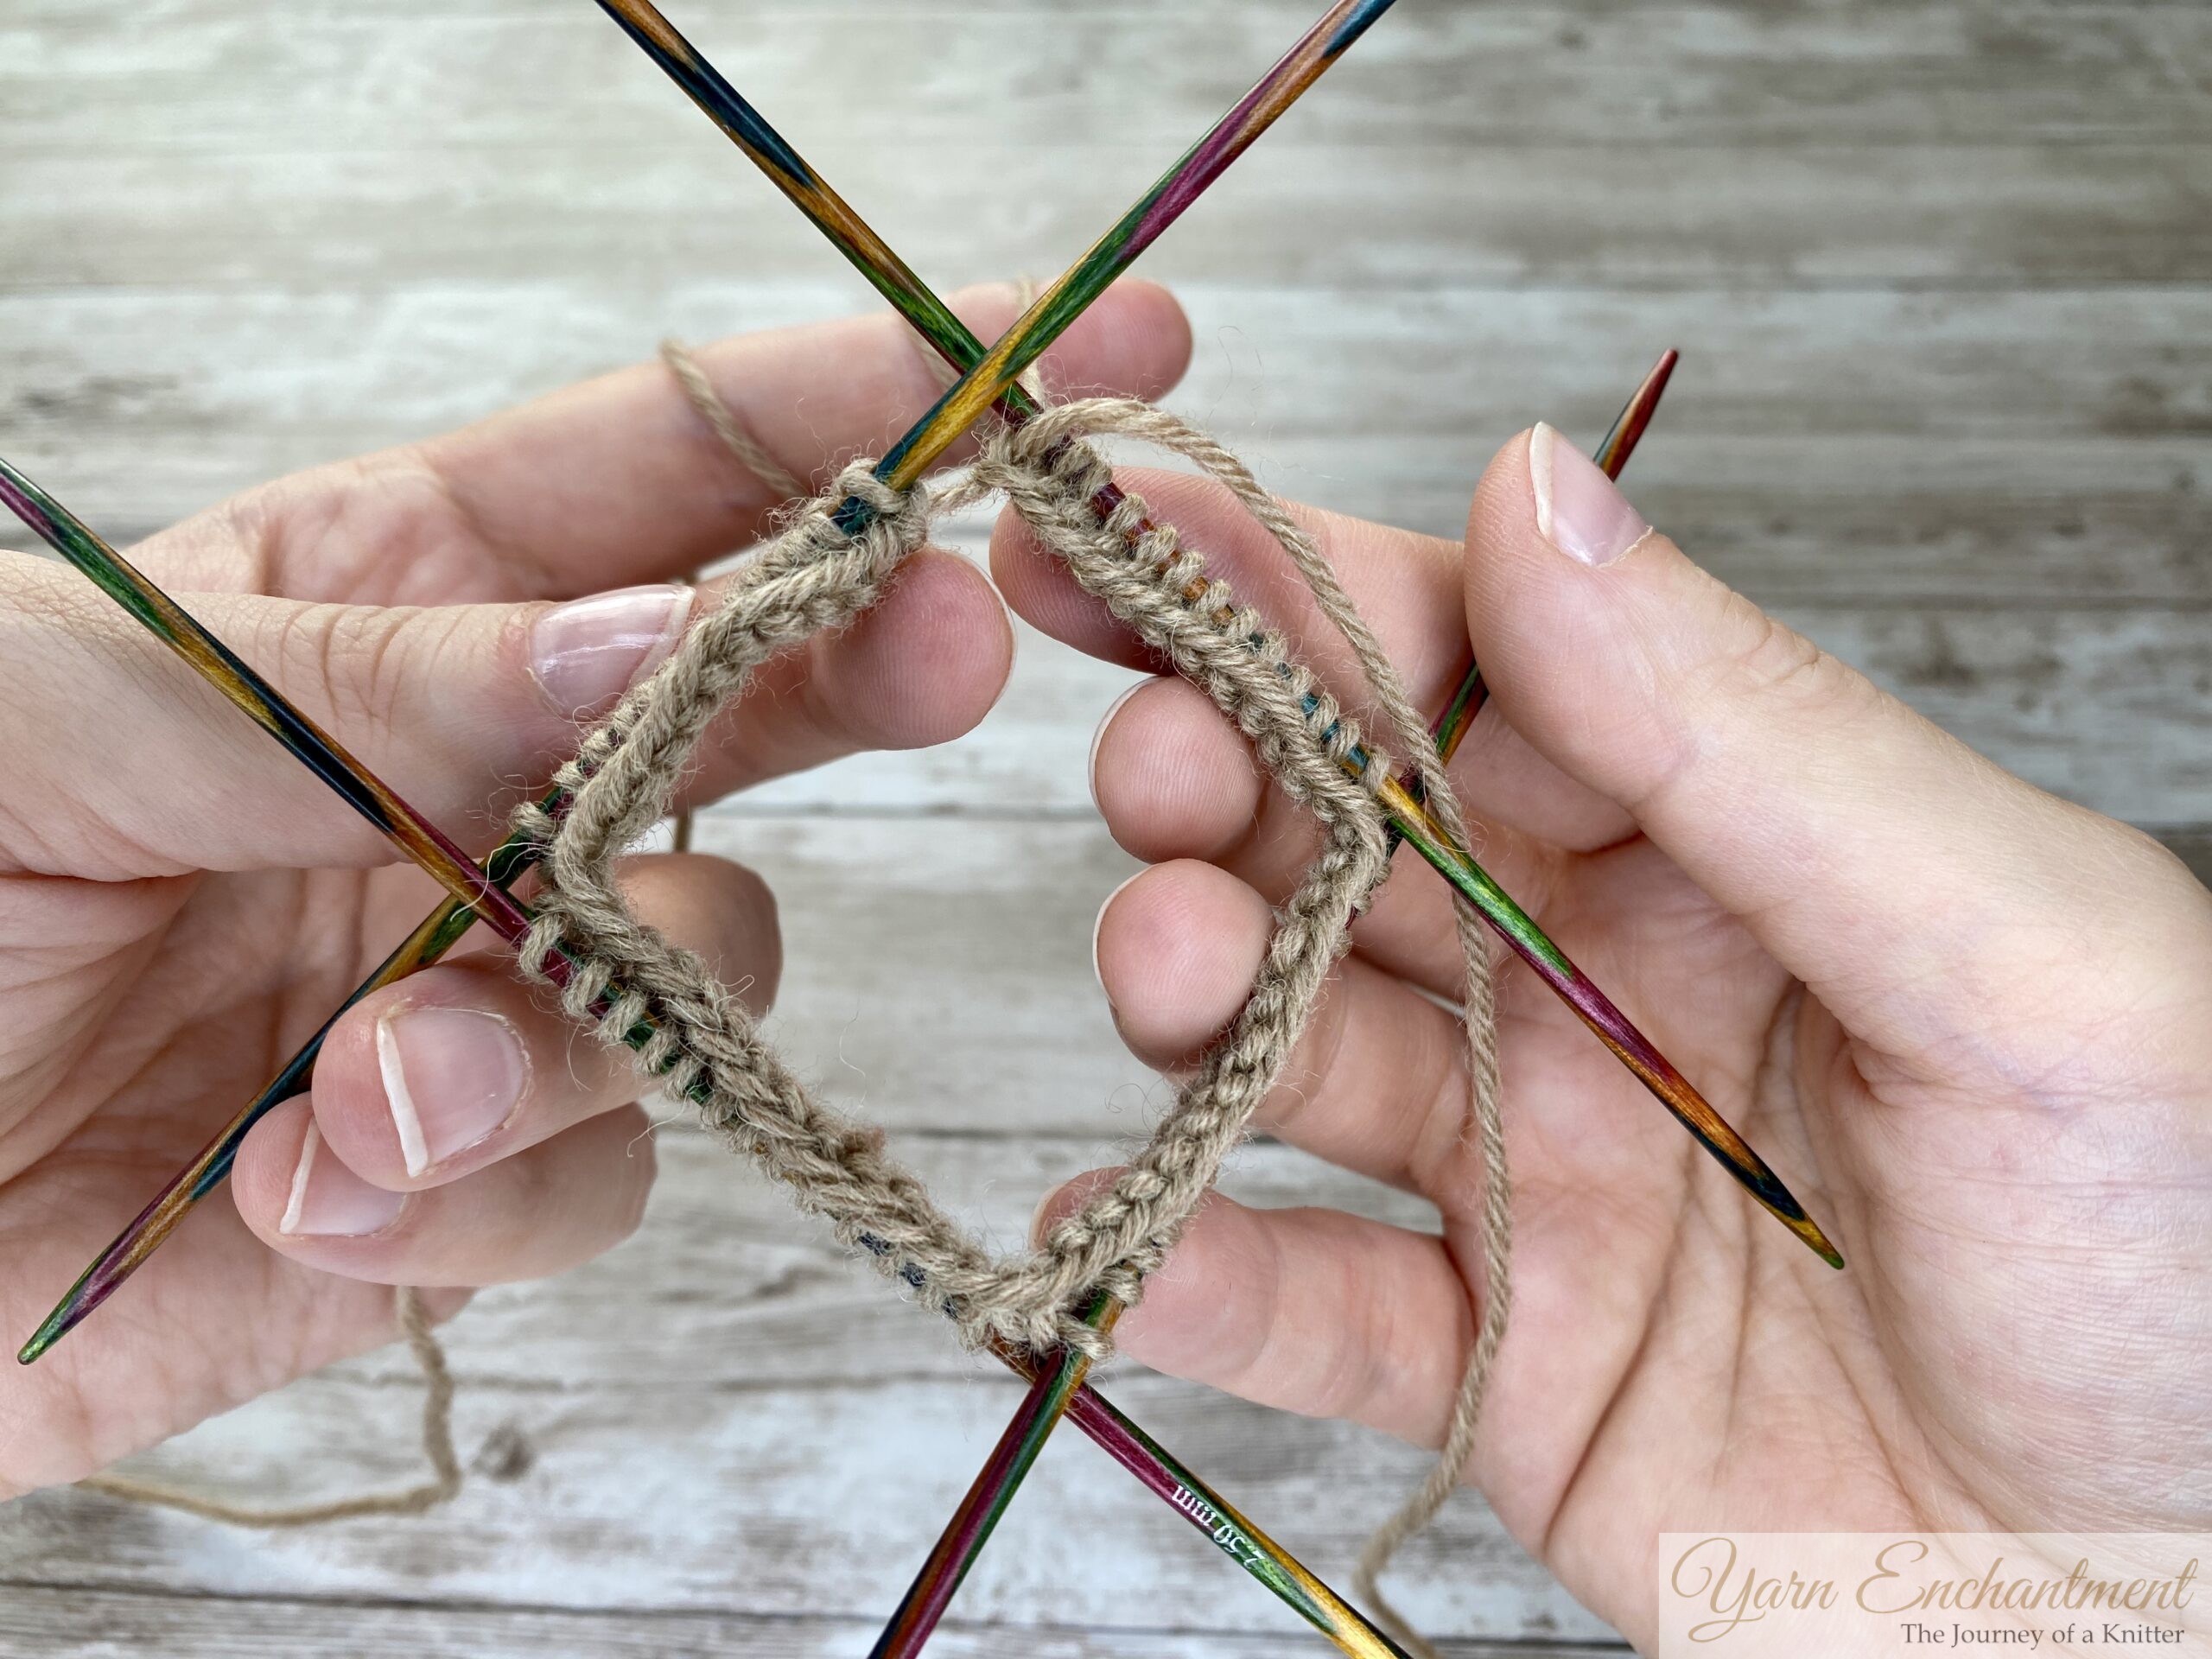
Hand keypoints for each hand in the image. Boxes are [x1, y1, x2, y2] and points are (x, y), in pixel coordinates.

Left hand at [0, 282, 1192, 1496]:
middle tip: (950, 651)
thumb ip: (373, 678)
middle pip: (770, 697)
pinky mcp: (464, 1181)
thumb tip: (665, 644)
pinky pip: (595, 1173)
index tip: (1090, 348)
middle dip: (874, 666)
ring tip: (350, 1084)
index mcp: (388, 599)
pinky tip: (296, 1186)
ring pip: (701, 975)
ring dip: (554, 1029)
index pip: (680, 465)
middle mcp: (479, 782)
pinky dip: (469, 1191)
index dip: (893, 396)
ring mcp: (491, 981)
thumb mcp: (52, 702)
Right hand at [1005, 424, 2211, 1647]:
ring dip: (1201, 999)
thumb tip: (1537, 494)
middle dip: (1221, 783)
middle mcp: (1596, 984)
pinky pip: (1313, 1304)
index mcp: (1722, 844)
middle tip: (1151, 767)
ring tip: (1170, 970)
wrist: (2180, 1604)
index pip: (1476, 669)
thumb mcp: (2015, 958)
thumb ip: (1755, 736)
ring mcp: (1529, 1169)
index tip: (1141, 529)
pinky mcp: (1492, 1362)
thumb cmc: (2185, 1268)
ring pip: (1302, 1049)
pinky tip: (1113, 1238)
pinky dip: (1197, 1270)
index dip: (1300, 590)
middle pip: (1347, 844)